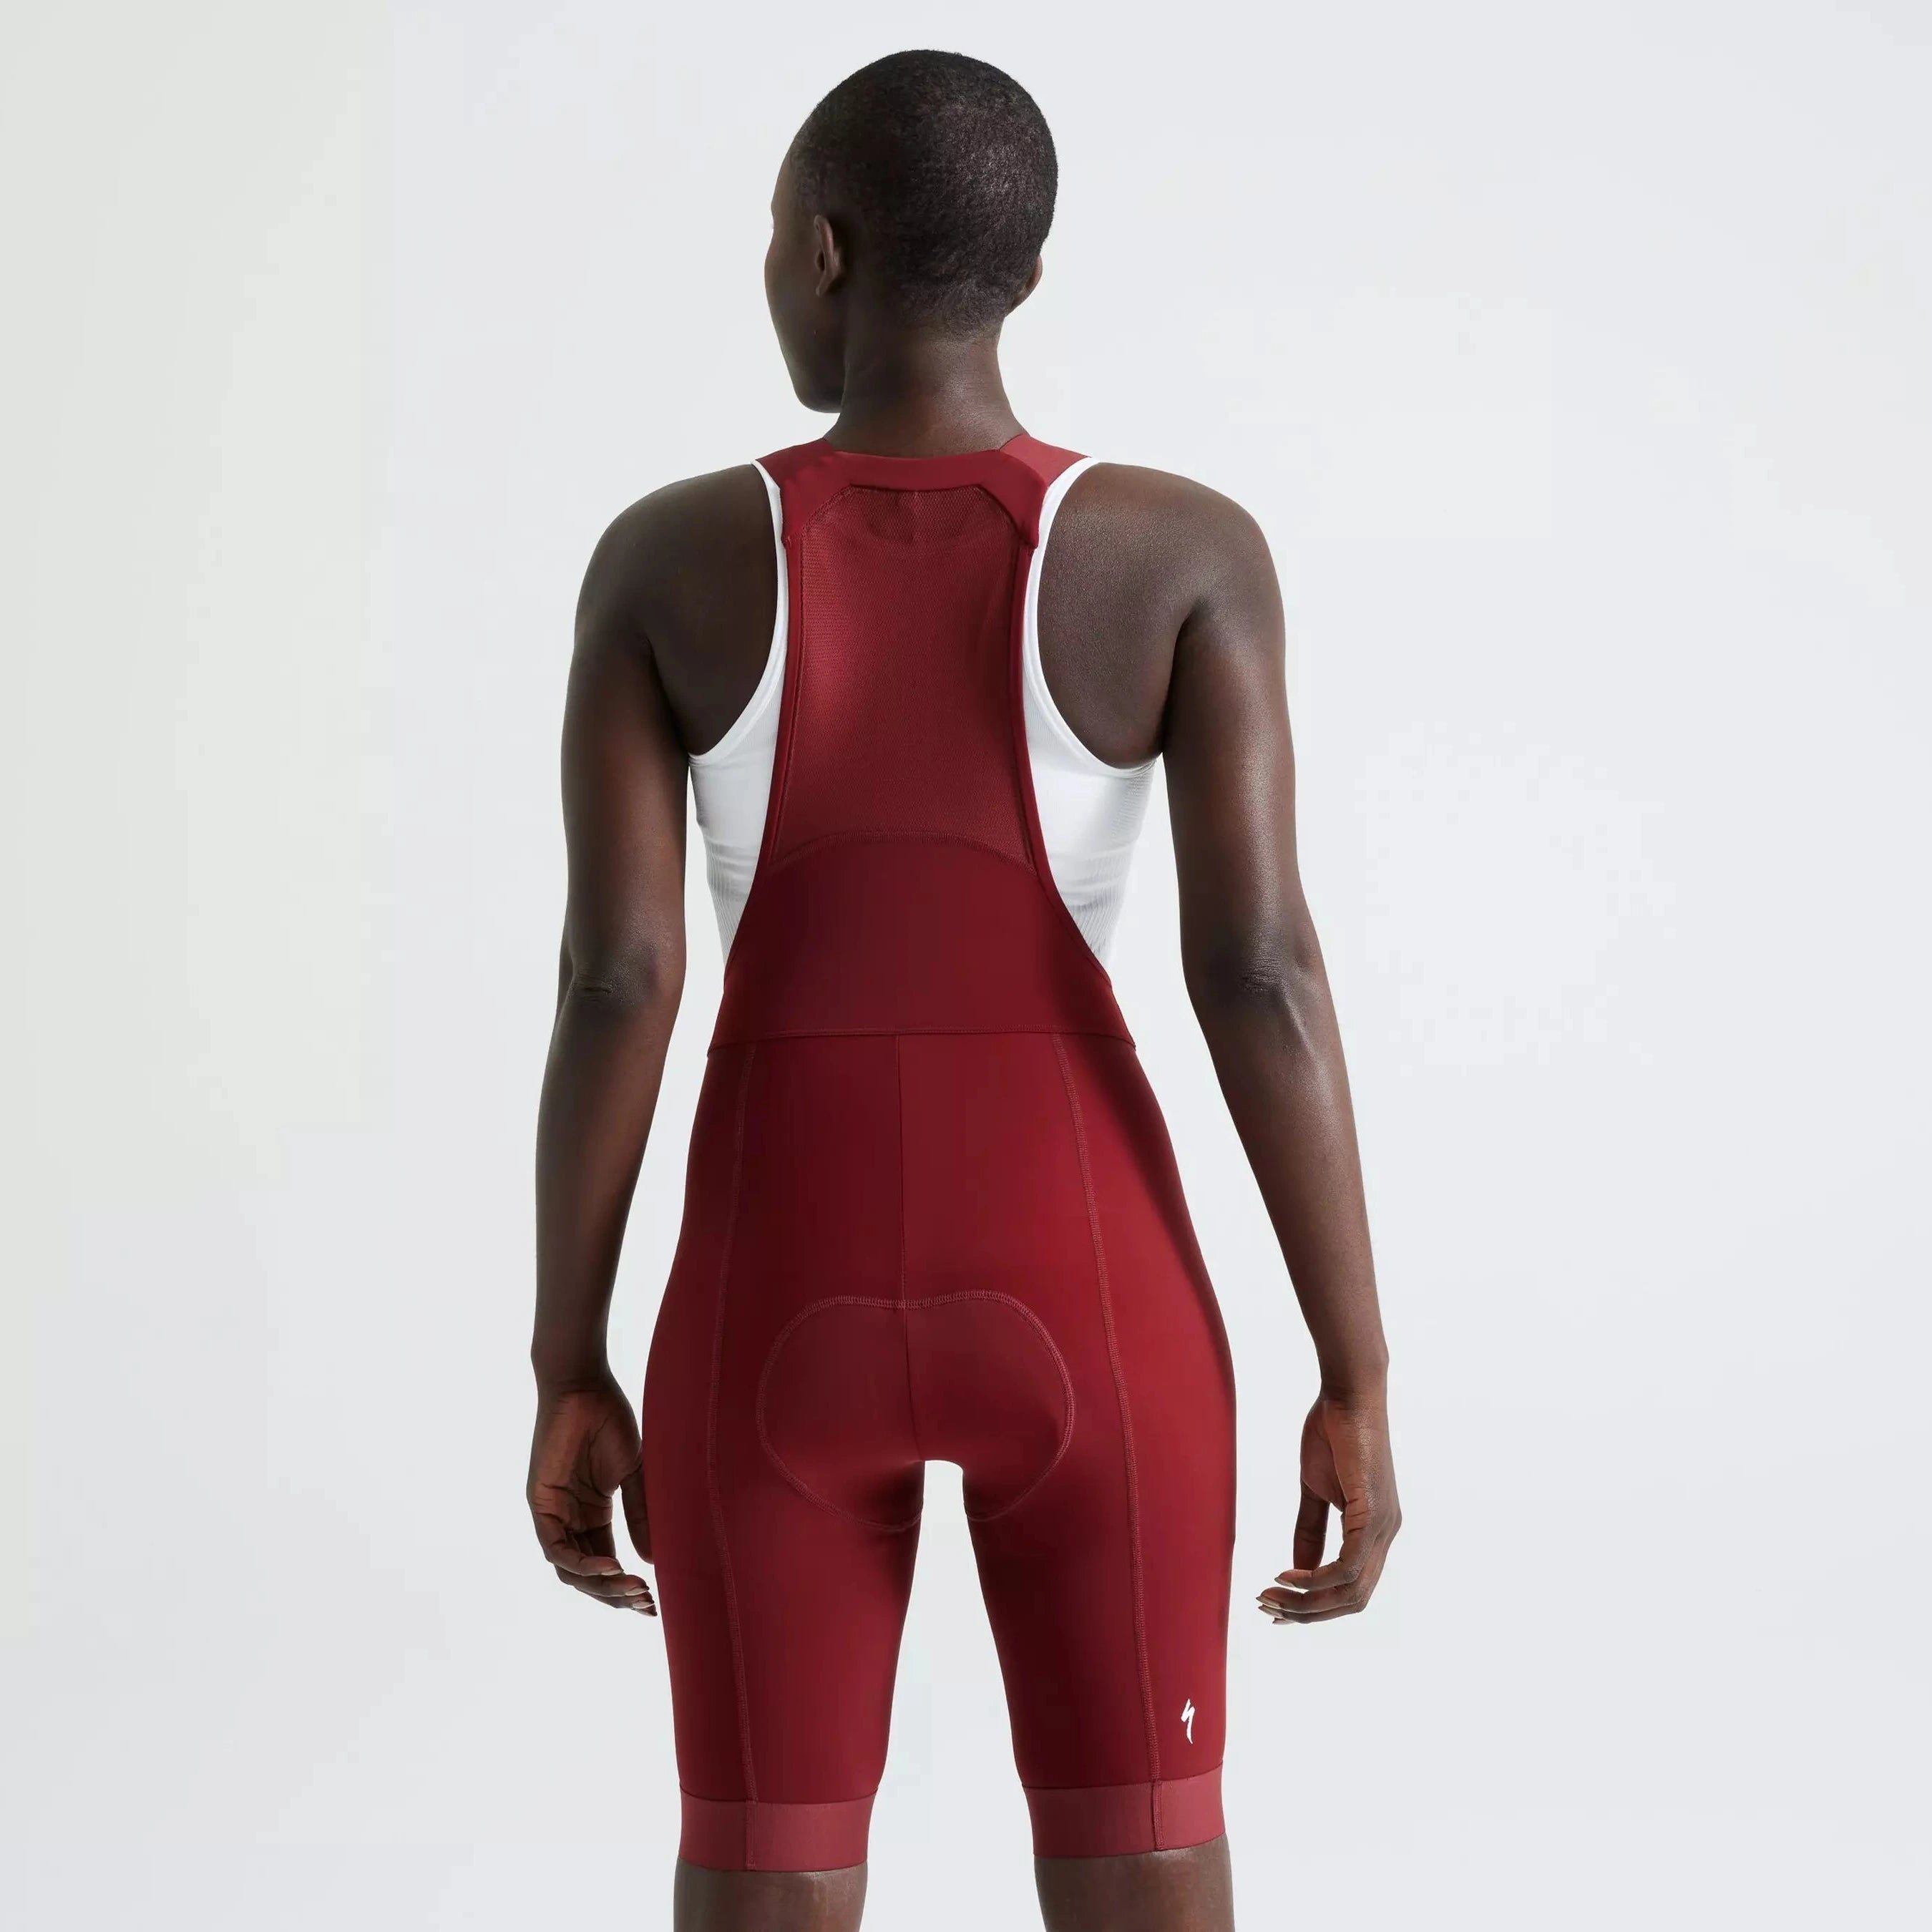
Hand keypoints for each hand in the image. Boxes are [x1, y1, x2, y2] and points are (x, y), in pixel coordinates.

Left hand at [527, 1377, 655, 1615]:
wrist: (585, 1387)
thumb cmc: (610, 1421)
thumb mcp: (633, 1475)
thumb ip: (639, 1515)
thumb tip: (654, 1561)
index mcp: (592, 1515)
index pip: (606, 1565)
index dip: (626, 1588)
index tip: (655, 1602)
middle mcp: (570, 1520)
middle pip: (588, 1576)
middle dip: (616, 1596)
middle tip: (647, 1604)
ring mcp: (554, 1514)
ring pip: (570, 1570)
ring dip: (601, 1587)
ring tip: (633, 1591)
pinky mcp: (540, 1504)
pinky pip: (555, 1548)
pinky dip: (580, 1564)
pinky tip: (609, 1568)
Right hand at [1258, 1391, 1399, 1624]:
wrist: (1347, 1392)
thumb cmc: (1332, 1431)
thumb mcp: (1315, 1489)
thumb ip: (1310, 1531)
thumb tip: (1297, 1570)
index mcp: (1375, 1530)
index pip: (1352, 1588)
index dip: (1317, 1606)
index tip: (1278, 1608)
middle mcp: (1385, 1534)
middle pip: (1353, 1600)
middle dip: (1309, 1613)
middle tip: (1268, 1610)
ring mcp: (1383, 1527)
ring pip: (1351, 1591)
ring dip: (1308, 1603)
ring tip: (1271, 1598)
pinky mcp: (1372, 1515)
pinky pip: (1348, 1566)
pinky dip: (1315, 1579)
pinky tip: (1286, 1576)